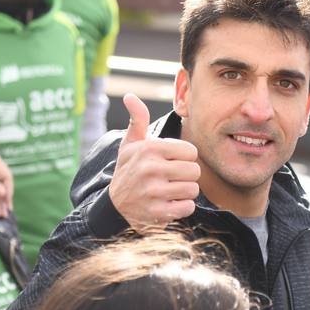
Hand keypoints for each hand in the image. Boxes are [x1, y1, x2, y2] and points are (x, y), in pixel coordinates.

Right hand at [108, 94, 199, 228]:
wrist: (114, 206)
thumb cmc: (128, 170)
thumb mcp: (130, 144)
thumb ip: (137, 119)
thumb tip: (130, 96)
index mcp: (149, 149)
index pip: (191, 151)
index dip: (184, 158)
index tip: (171, 162)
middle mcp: (151, 169)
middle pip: (195, 171)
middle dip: (186, 175)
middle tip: (172, 178)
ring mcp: (154, 192)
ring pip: (193, 190)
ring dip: (184, 192)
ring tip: (170, 190)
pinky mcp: (157, 213)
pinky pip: (187, 207)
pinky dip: (182, 207)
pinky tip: (169, 203)